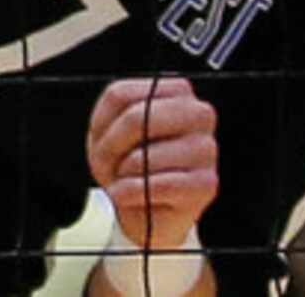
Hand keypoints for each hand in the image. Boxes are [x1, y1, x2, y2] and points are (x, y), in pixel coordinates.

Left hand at [86, 75, 220, 252]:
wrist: (149, 213)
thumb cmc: (132, 166)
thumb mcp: (112, 130)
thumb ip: (116, 113)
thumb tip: (129, 122)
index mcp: (176, 91)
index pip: (120, 95)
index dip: (100, 123)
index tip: (99, 141)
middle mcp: (198, 113)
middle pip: (134, 119)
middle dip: (109, 149)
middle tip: (104, 166)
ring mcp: (206, 149)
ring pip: (143, 157)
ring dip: (120, 176)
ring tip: (122, 182)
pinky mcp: (206, 184)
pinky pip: (155, 185)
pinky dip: (130, 194)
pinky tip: (129, 196)